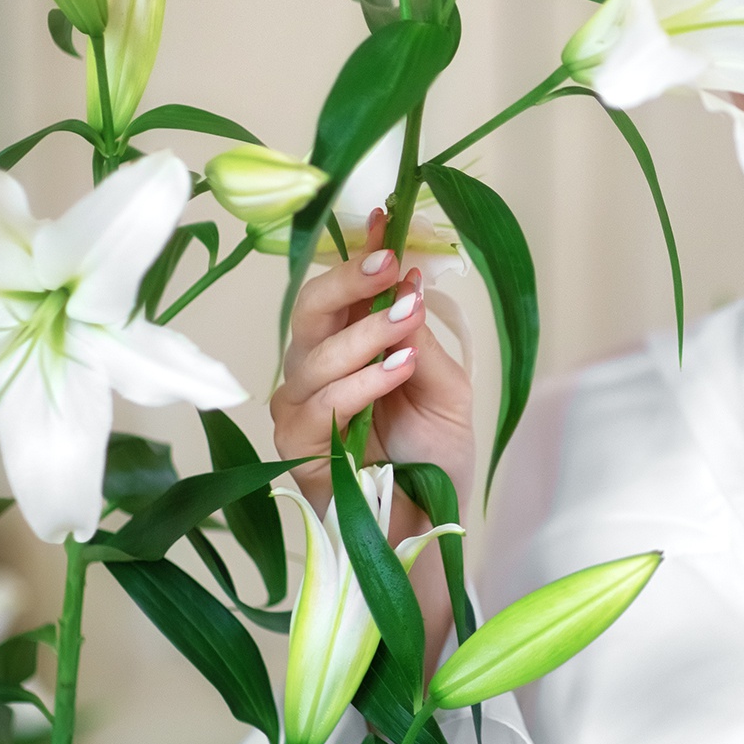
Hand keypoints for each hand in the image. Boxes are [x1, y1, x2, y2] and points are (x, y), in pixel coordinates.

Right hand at [270, 209, 474, 517]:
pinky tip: (397, 369)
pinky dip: (361, 383)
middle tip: (389, 267)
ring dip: (364, 336)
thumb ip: (423, 342)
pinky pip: (321, 405)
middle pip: (310, 312)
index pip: (348, 290)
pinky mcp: (296, 445)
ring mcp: (302, 406)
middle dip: (348, 282)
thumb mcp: (448, 392)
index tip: (386, 216)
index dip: (362, 252)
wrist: (431, 527)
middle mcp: (320, 370)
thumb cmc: (435, 460)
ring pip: (314, 356)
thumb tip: (406, 285)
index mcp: (355, 347)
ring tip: (406, 330)